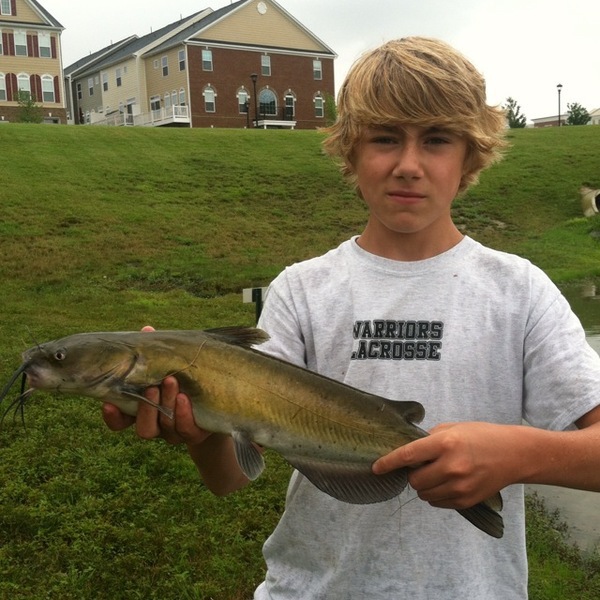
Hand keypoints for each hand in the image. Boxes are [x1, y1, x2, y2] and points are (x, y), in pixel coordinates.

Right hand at [101, 325, 211, 446]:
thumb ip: (155, 353)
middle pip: (144, 428)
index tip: (108, 403)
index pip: (120, 421)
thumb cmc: (184, 377)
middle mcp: (157, 425)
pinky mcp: (195, 433)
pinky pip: (187, 431)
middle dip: (146, 408)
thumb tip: (147, 330)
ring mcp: (176, 432)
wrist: (217, 401)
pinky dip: (184, 415)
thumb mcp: (169, 364)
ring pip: (165, 428)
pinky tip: (184, 398)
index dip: (113, 416)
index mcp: (143, 410)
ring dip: (166, 404)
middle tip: (152, 386)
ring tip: (171, 381)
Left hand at [372, 422, 519, 508]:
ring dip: (423, 486)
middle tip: (422, 466)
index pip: (408, 455)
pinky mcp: (466, 501)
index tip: (376, 468)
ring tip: (435, 474)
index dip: (388, 463)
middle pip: (414, 480)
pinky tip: (446, 483)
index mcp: (445, 444)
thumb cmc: (481, 436)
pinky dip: (436, 495)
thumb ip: (430, 439)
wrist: (514, 454)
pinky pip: (438, 503)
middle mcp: (451, 466)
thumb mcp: (453, 428)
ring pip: (424, 494)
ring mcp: (460, 487)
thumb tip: (410, 452)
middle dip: (412, 474)